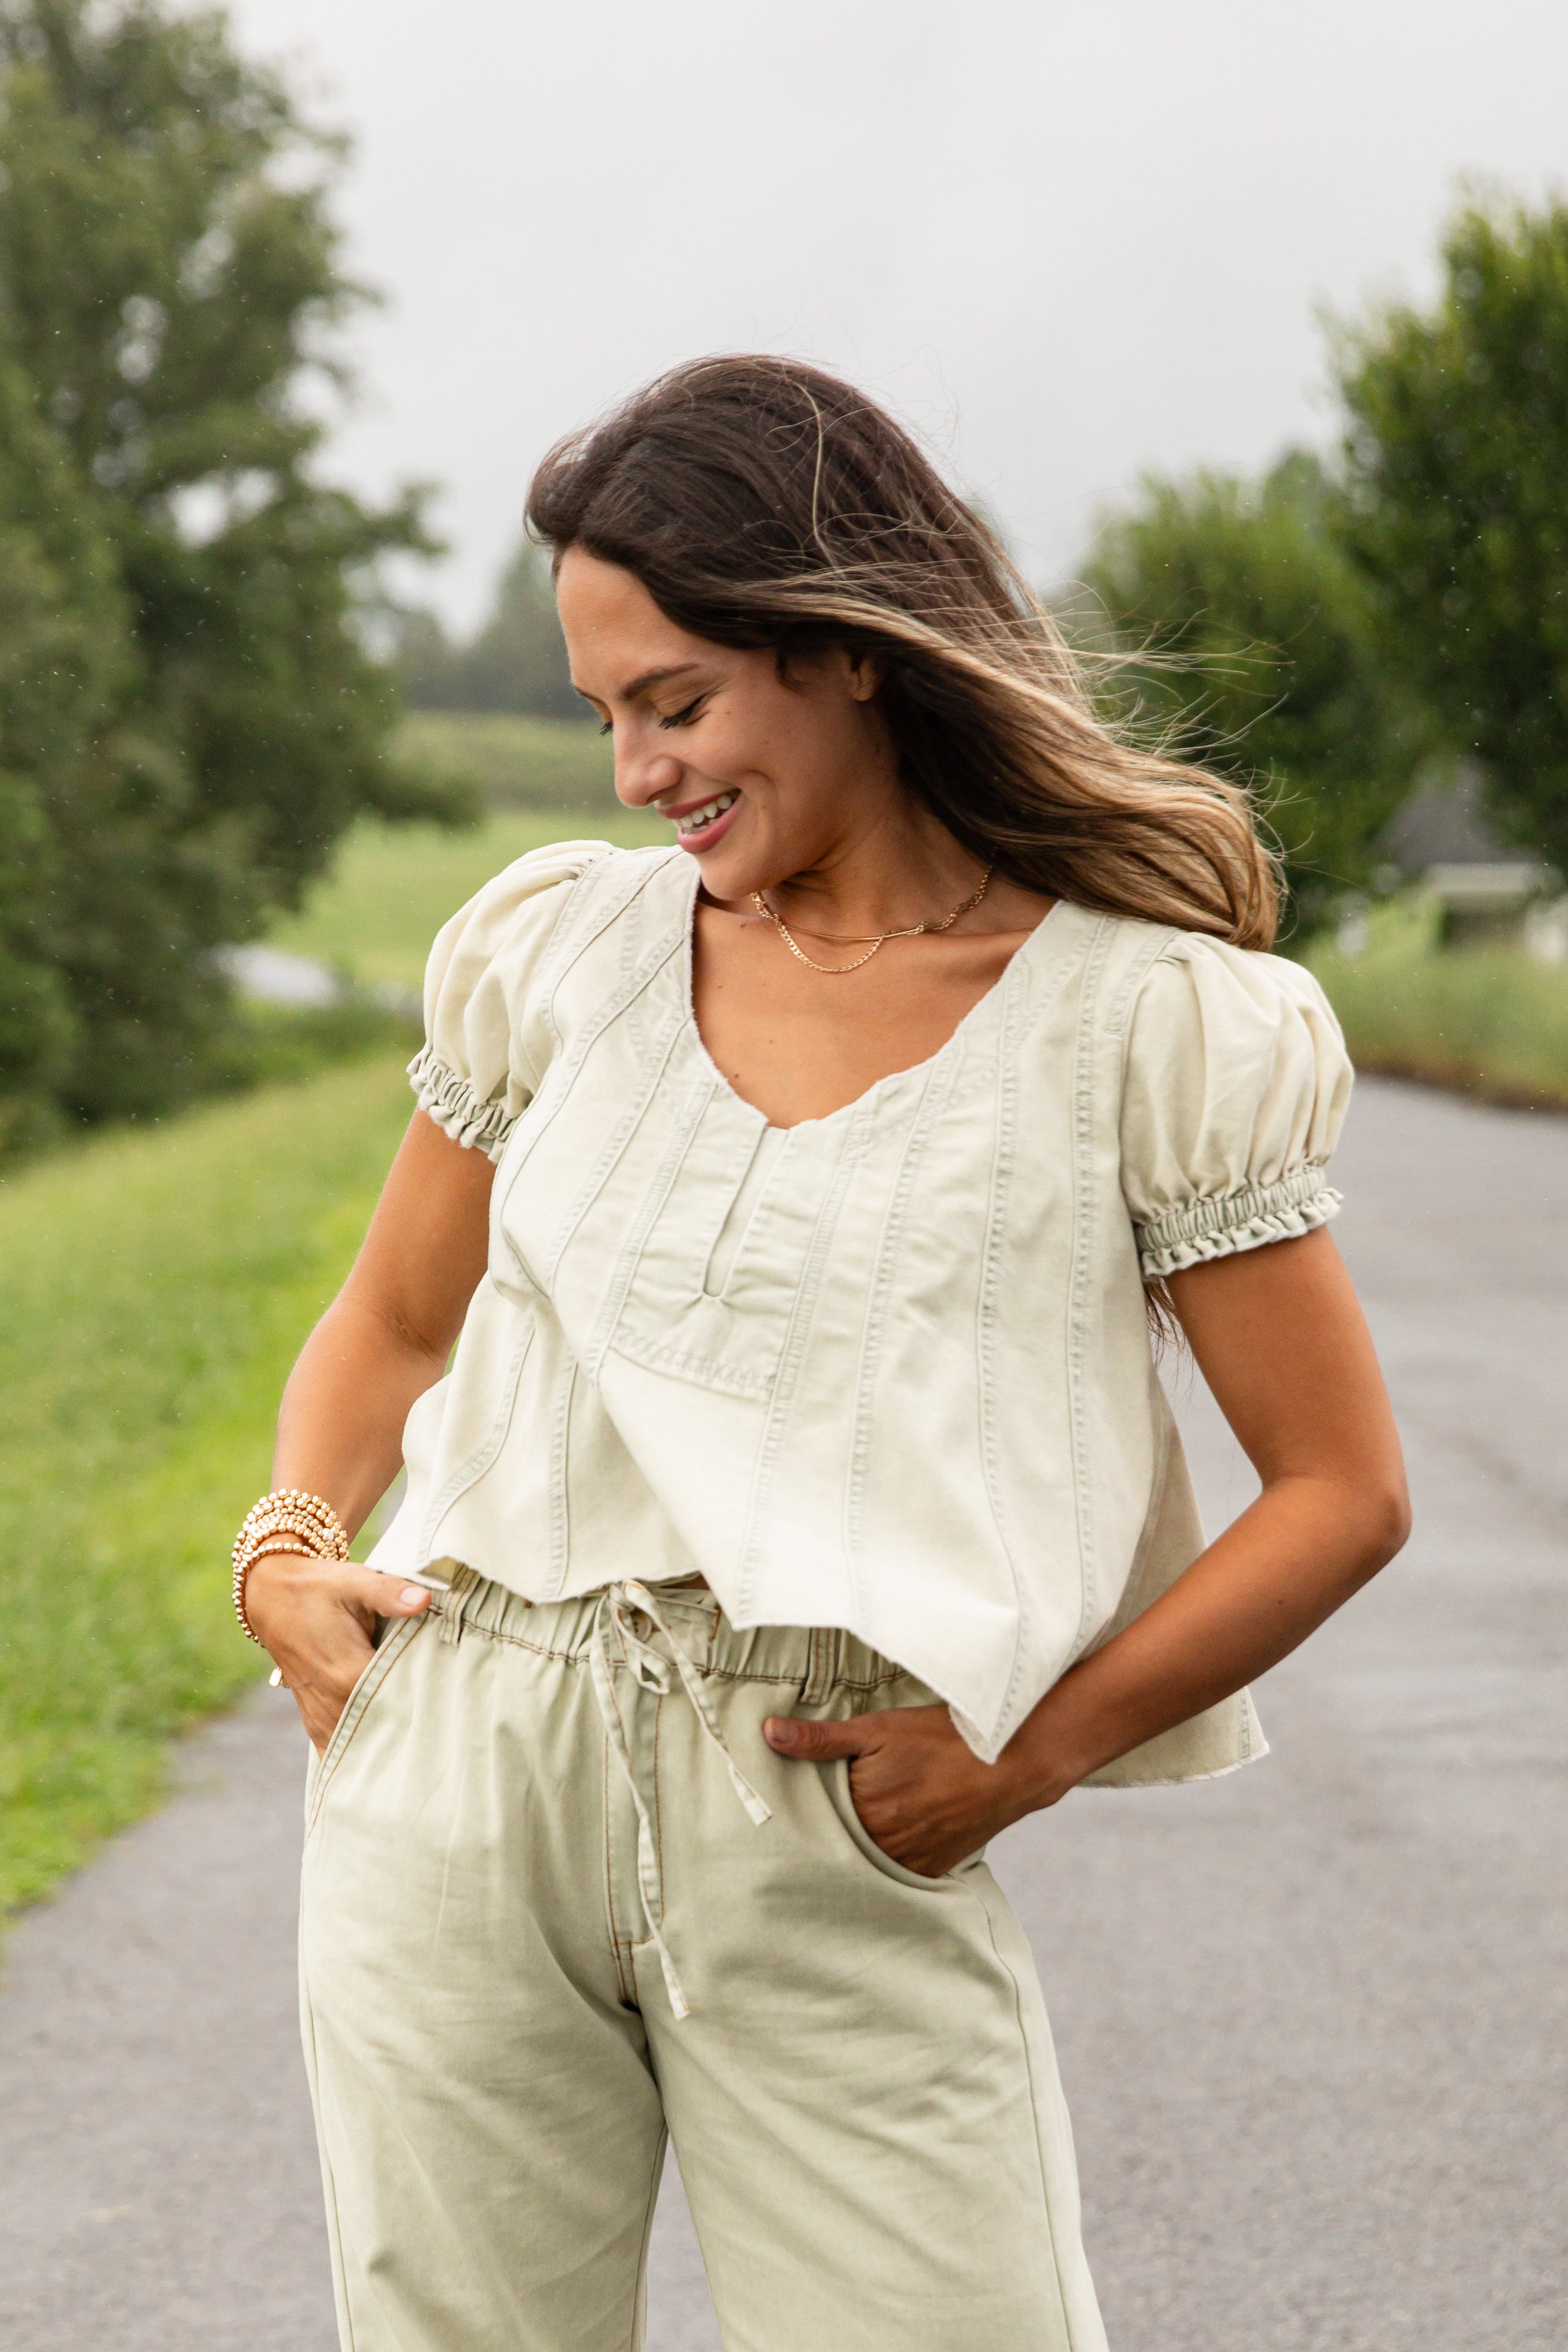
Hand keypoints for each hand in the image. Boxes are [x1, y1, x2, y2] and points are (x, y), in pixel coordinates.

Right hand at [243, 1548, 431, 1754]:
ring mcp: (321, 1719)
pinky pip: (342, 1753)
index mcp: (349, 1674)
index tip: (453, 1702)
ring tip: (422, 1740)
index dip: (430, 1701)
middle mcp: (333, 1704)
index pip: (401, 1703)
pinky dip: (364, 1754)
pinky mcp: (315, 1724)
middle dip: (414, 1728)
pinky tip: (388, 1756)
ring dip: (390, 1745)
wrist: (272, 1600)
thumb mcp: (354, 1582)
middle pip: (386, 1729)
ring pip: (364, 1747)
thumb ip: (389, 1593)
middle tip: (444, 1726)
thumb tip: (423, 1599)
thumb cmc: (319, 1590)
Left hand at [762, 1703, 1042, 1878]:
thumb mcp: (877, 1728)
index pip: (815, 1824)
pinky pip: (897, 1873)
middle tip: (813, 1824)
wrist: (1012, 1764)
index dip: (804, 1814)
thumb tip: (767, 1733)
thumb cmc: (942, 1740)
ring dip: (857, 1849)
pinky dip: (886, 1859)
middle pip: (841, 1846)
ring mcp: (911, 1863)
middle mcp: (884, 1847)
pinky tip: (883, 1841)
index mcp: (863, 1815)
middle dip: (828, 1835)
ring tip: (854, 1829)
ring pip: (867, 1861)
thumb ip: (820, 1739)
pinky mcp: (933, 1869)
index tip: (788, 1810)